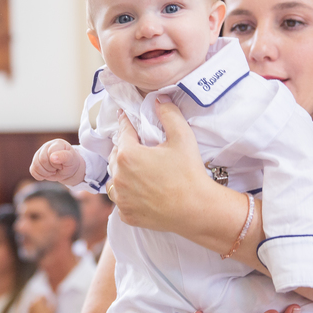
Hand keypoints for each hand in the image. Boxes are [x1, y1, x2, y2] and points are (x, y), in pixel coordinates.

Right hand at [31, 139, 84, 183]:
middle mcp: (46, 146)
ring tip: (53, 171)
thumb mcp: (71, 160)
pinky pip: (32, 170)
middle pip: (42, 160)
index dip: (56, 163)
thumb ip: (64, 156)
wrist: (68, 169)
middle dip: (51, 169)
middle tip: (58, 169)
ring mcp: (39, 153)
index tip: (62, 165)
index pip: (50, 153)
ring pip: (36, 165)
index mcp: (57, 143)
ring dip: (45, 173)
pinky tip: (47, 174)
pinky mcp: (35, 161)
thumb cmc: (71, 162)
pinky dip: (40, 176)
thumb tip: (52, 157)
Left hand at [109, 101, 210, 231]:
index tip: (126, 117)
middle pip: (115, 155)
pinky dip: (127, 194)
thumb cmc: (190, 173)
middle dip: (124, 148)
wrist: (197, 210)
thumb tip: (159, 98)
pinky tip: (140, 191)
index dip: (127, 122)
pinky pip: (121, 200)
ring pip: (115, 179)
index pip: (123, 131)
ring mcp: (121, 198)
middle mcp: (118, 177)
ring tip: (137, 170)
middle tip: (138, 146)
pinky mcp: (126, 214)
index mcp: (127, 155)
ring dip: (122, 172)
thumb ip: (168, 113)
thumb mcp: (182, 137)